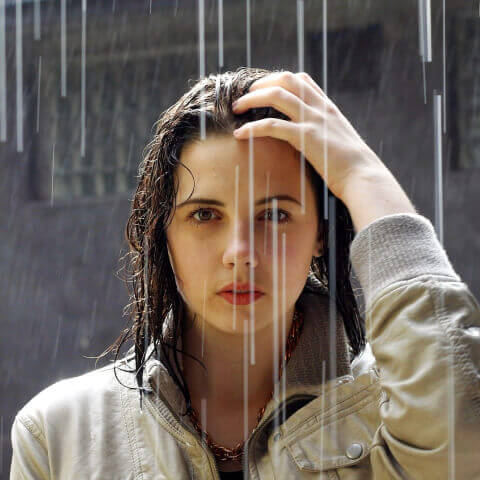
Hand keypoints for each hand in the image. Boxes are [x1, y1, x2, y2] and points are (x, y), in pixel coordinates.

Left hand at [232, 71, 386, 201]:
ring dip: (252, 99)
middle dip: (261, 83)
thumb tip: (311, 140)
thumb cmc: (352, 166)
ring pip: (277, 95)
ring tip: (237, 108)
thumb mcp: (338, 141)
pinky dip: (252, 128)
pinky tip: (240, 134)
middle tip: (244, 96)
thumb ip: (325, 133)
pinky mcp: (306, 137)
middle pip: (286, 79)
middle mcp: (320, 108)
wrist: (364, 177)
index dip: (278, 80)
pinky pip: (272, 126)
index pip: (301, 79)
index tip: (262, 90)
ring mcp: (314, 120)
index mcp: (328, 107)